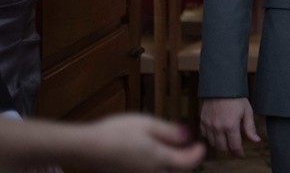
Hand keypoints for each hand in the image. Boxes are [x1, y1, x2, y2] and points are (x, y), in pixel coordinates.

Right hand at [81, 114, 204, 171]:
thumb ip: (170, 132)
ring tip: (168, 149)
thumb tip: (187, 136)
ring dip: (169, 165)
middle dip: (184, 162)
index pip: (188, 163)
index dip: (197, 154)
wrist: (87, 148)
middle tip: (187, 148)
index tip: (200, 145)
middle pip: (175, 171)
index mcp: (159, 159)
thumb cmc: (118, 132)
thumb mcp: (147, 124)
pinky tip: (150, 154)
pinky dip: (155, 167)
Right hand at [200, 97, 259, 156]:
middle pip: (222, 148)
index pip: (234, 146)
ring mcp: (208, 125)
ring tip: (227, 143)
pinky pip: (205, 136)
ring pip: (213, 144)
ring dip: (220, 146)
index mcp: (230, 126)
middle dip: (229, 151)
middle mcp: (218, 127)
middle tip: (235, 150)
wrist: (221, 86)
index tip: (241, 155)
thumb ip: (250, 128)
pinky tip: (217, 136)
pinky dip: (211, 138)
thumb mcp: (247, 111)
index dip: (238, 153)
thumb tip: (256, 141)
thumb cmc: (236, 97)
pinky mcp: (202, 121)